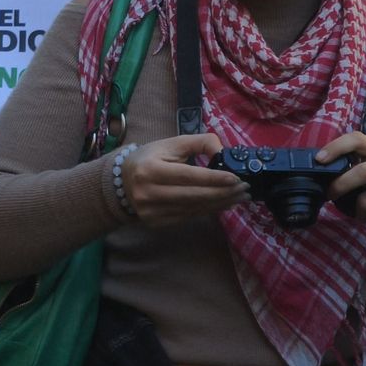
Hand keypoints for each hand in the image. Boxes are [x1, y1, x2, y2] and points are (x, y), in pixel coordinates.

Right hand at [120, 133, 247, 226]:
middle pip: (194, 196)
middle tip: (245, 189)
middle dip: (223, 193)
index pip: (188, 176)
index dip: (214, 178)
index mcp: (150, 169)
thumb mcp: (170, 144)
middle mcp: (149, 193)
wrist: (120, 183)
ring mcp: (152, 211)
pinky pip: (189, 216)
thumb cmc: (149, 159)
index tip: (236, 178)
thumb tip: (223, 152)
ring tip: (240, 197)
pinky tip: (223, 204)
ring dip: (221, 203)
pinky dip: (209, 210)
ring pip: (194, 209)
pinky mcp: (157, 223)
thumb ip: (198, 142)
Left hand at [318, 131, 365, 241]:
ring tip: (362, 211)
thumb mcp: (364, 177)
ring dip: (357, 210)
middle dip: (341, 185)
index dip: (337, 147)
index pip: (358, 139)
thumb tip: (319, 172)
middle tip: (330, 195)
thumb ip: (347, 170)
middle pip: (363, 172)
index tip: (319, 159)